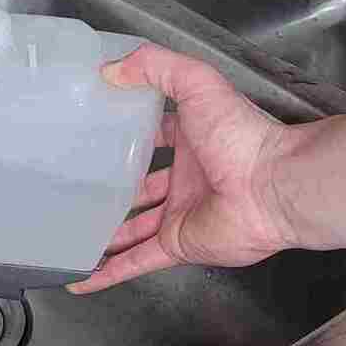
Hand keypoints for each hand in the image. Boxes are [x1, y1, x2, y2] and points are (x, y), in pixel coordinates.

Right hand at [69, 45, 292, 293]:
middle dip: (114, 191)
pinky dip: (110, 273)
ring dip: (106, 234)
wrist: (272, 186)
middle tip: (77, 192)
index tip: (98, 133)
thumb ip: (155, 67)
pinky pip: (138, 261)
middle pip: (141, 187)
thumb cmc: (241, 135)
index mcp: (193, 142)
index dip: (129, 134)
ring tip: (72, 236)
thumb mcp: (197, 82)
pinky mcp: (178, 244)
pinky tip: (85, 279)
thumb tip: (111, 70)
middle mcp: (187, 180)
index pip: (156, 137)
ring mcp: (181, 215)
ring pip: (134, 228)